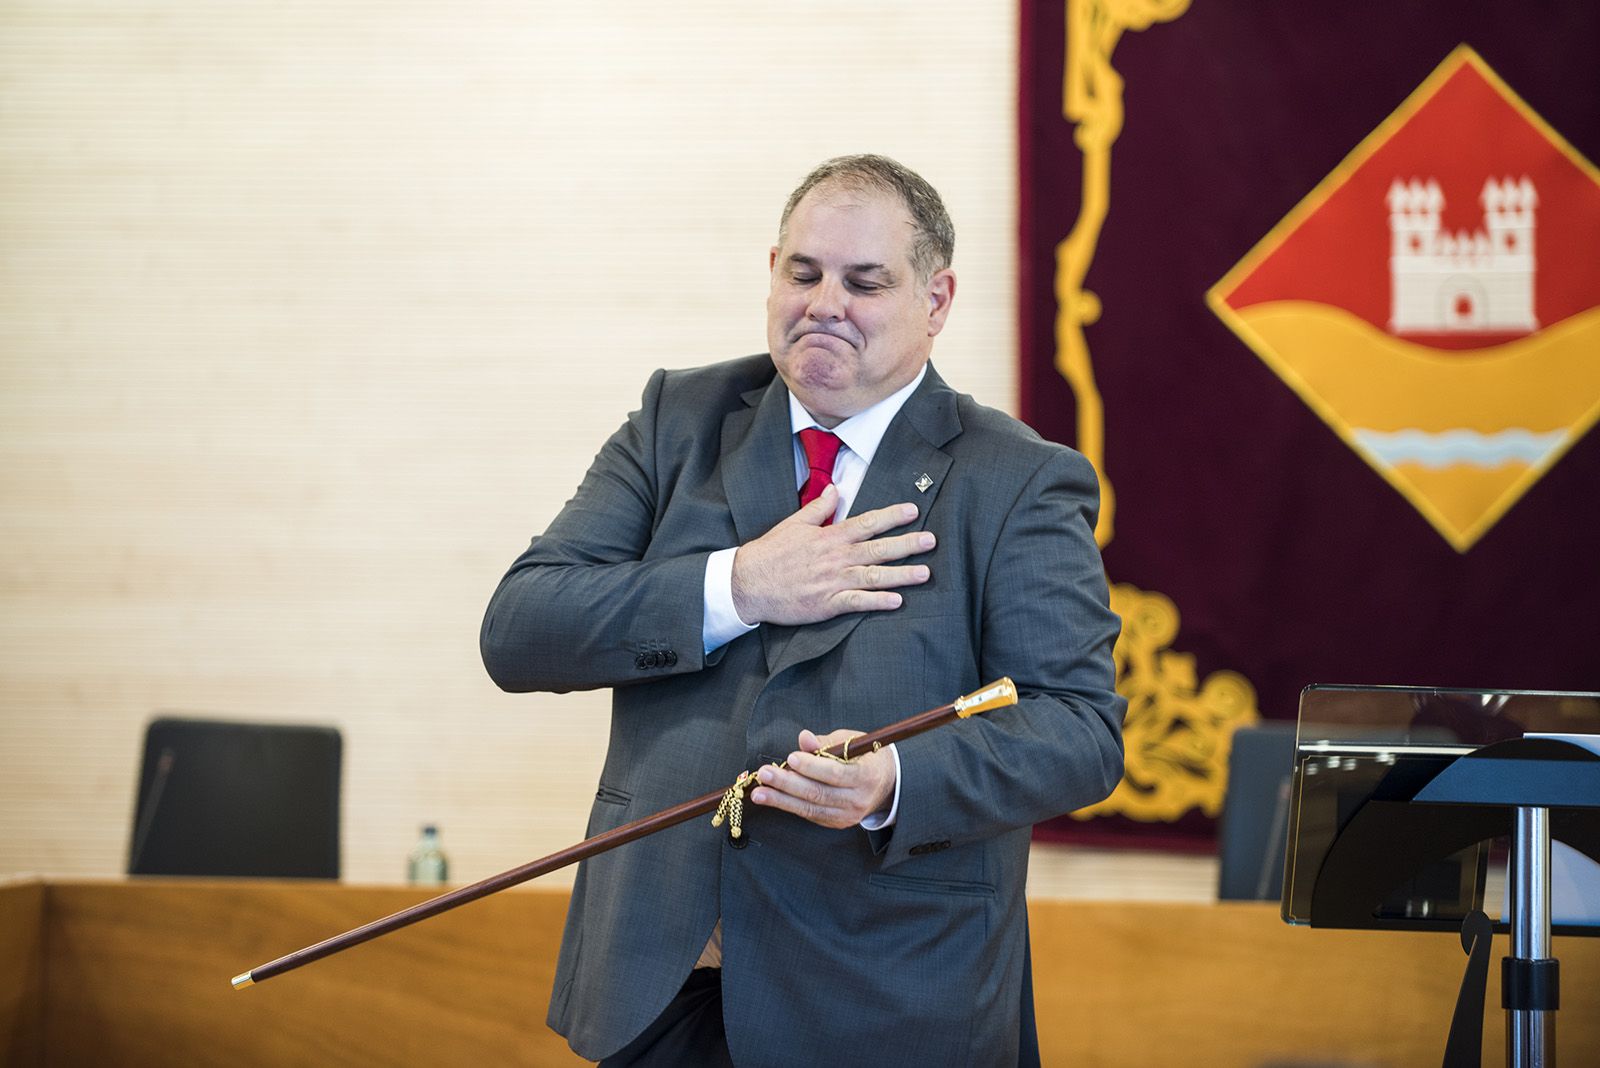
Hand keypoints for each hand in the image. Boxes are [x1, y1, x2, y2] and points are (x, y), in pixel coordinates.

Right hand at [731, 486, 934, 625]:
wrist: (748, 583)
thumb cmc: (770, 553)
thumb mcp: (794, 523)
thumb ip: (819, 507)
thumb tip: (836, 489)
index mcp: (829, 536)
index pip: (867, 523)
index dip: (892, 516)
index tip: (913, 509)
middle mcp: (836, 557)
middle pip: (878, 549)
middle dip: (907, 544)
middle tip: (931, 540)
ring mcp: (833, 581)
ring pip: (874, 576)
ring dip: (901, 575)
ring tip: (925, 573)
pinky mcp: (828, 603)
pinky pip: (858, 602)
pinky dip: (878, 602)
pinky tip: (897, 601)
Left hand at [749, 728, 895, 828]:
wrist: (886, 785)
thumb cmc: (865, 757)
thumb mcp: (852, 742)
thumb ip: (826, 742)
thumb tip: (804, 738)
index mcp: (866, 776)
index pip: (836, 773)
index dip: (812, 767)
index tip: (791, 758)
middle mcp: (858, 799)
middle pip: (819, 793)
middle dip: (788, 784)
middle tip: (765, 773)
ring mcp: (847, 815)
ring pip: (810, 807)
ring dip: (781, 800)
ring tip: (759, 792)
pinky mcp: (836, 823)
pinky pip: (810, 814)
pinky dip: (789, 806)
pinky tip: (771, 798)